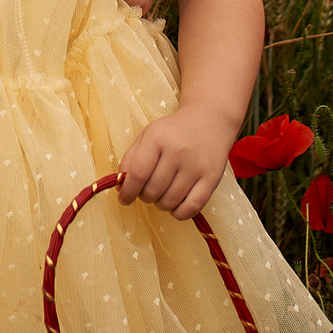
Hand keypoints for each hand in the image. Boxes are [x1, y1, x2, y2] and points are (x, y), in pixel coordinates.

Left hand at [116, 106, 236, 219]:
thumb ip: (130, 159)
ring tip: (162, 194)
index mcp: (157, 138)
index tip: (124, 199)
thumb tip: (120, 186)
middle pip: (153, 190)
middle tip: (147, 191)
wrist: (209, 120)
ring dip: (160, 204)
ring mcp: (196, 166)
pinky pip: (192, 207)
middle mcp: (177, 151)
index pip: (138, 173)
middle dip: (144, 197)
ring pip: (170, 201)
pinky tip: (175, 205)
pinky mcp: (212, 178)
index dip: (127, 192)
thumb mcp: (147, 135)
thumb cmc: (173, 131)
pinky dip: (179, 213)